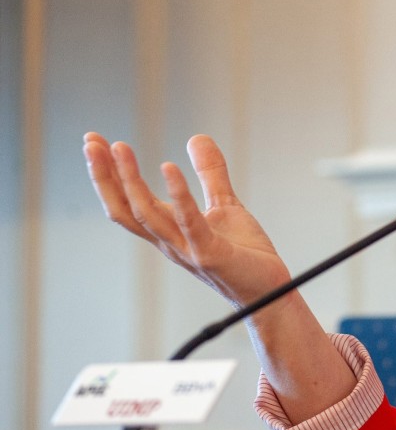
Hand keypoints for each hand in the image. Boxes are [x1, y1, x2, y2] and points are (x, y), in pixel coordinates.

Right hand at [83, 132, 291, 308]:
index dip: (108, 174)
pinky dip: (177, 195)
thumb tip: (196, 137)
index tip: (95, 141)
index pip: (127, 201)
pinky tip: (168, 167)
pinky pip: (189, 222)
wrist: (271, 291)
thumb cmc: (245, 254)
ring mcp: (187, 249)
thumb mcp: (224, 204)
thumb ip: (209, 173)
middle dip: (105, 176)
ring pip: (147, 215)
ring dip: (130, 181)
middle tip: (91, 142)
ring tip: (120, 148)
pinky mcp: (211, 254)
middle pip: (125, 209)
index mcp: (169, 230)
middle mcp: (170, 242)